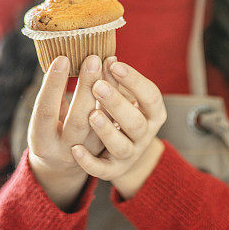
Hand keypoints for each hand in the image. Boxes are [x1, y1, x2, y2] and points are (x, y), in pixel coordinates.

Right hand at [27, 54, 112, 189]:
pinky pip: (119, 138)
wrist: (62, 166)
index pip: (46, 111)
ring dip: (109, 99)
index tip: (62, 58)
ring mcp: (90, 156)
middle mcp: (64, 152)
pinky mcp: (110, 162)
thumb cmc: (51, 130)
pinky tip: (121, 86)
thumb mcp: (45, 119)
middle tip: (92, 58)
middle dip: (86, 88)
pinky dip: (120, 111)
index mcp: (42, 140)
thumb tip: (61, 59)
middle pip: (78, 121)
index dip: (53, 85)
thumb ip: (52, 97)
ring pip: (103, 131)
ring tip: (110, 67)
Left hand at [70, 60, 167, 188]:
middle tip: (97, 85)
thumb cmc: (120, 112)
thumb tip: (106, 58)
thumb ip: (114, 80)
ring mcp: (129, 155)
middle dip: (117, 103)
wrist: (119, 150)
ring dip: (107, 131)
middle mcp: (144, 136)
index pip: (151, 96)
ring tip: (91, 115)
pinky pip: (102, 170)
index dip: (135, 81)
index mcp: (152, 113)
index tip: (114, 64)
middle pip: (136, 122)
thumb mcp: (122, 95)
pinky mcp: (111, 170)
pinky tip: (75, 149)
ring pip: (122, 146)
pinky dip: (89, 161)